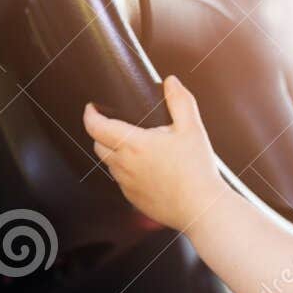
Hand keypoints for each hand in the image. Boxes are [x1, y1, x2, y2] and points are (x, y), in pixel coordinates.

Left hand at [83, 75, 228, 232]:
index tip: (92, 108)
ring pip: (109, 166)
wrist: (203, 209)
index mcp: (133, 145)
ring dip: (114, 154)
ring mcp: (127, 185)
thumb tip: (171, 82)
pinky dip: (127, 174)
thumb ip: (180, 101)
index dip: (90, 114)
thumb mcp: (192, 129)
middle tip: (114, 125)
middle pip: (97, 146)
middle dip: (101, 133)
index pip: (96, 127)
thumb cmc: (197, 171)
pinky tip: (146, 171)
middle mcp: (124, 166)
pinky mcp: (134, 201)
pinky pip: (122, 183)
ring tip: (134, 148)